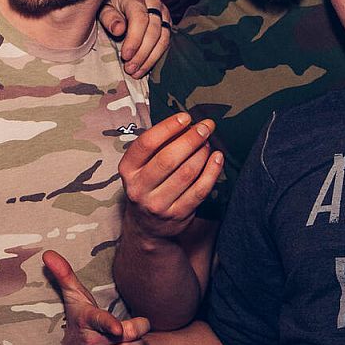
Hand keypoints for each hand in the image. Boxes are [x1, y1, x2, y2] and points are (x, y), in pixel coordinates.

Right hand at [43, 249, 149, 344]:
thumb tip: (47, 252)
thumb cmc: (81, 320)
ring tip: (132, 340)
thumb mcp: (75, 298)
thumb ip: (65, 275)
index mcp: (85, 321)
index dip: (110, 325)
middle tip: (137, 325)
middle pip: (128, 336)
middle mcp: (89, 344)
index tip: (119, 329)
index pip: (99, 322)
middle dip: (139, 329)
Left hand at [100, 0, 171, 77]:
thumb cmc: (109, 3)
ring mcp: (163, 13)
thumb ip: (109, 18)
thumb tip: (119, 30)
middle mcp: (154, 3)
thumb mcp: (103, 7)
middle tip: (129, 68)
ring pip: (163, 39)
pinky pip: (165, 43)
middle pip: (154, 31)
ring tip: (136, 72)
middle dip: (142, 53)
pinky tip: (144, 68)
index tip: (125, 56)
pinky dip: (155, 57)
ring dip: (150, 59)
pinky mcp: (167, 24)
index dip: (134, 40)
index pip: (140, 19)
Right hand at [120, 112, 222, 243]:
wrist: (147, 227)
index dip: (168, 127)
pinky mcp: (177, 215)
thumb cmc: (148, 185)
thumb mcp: (141, 167)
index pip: (146, 143)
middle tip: (205, 127)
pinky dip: (212, 171)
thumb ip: (158, 146)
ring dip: (202, 153)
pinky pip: (200, 190)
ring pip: (186, 173)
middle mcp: (139, 188)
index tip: (185, 117)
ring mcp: (158, 204)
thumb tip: (187, 122)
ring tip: (208, 142)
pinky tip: (217, 158)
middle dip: (191, 139)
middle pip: (168, 158)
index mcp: (127, 170)